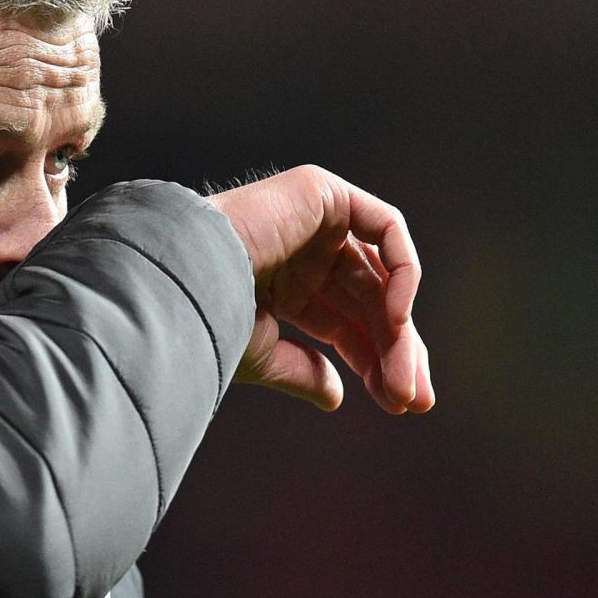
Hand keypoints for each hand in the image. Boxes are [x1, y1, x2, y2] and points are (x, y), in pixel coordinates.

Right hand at [207, 165, 432, 413]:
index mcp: (281, 285)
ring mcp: (313, 219)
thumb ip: (301, 370)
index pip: (345, 322)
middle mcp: (301, 250)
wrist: (184, 278)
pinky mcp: (322, 192)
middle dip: (395, 351)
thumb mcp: (261, 354)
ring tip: (404, 377)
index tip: (400, 405)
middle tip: (413, 401)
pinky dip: (403, 269)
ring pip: (381, 275)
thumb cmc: (205, 318)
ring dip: (400, 328)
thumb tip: (335, 397)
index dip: (375, 361)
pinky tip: (398, 318)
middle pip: (369, 302)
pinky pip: (383, 227)